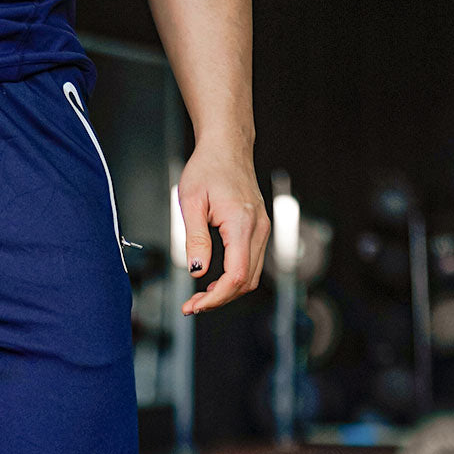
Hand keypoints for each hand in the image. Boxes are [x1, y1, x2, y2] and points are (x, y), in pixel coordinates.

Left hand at [177, 142, 270, 314]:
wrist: (227, 147)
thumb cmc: (207, 168)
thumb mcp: (191, 202)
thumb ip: (195, 239)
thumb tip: (198, 271)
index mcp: (242, 223)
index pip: (235, 275)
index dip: (215, 297)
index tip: (194, 305)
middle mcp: (258, 228)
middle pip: (245, 281)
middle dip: (218, 299)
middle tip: (191, 306)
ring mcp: (262, 229)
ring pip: (250, 276)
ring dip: (226, 292)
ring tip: (199, 298)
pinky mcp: (259, 229)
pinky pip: (250, 263)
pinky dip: (233, 279)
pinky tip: (213, 282)